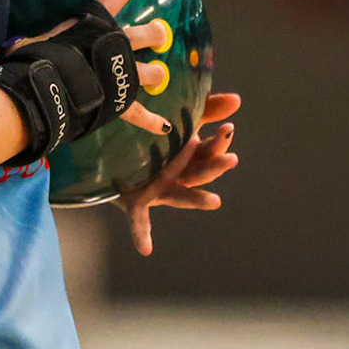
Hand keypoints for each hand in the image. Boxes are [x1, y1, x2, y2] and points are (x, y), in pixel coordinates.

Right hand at [12, 0, 171, 136]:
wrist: (47, 90)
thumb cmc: (36, 59)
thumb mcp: (35, 43)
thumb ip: (37, 44)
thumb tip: (16, 50)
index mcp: (94, 22)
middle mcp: (115, 44)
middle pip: (148, 34)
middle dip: (155, 35)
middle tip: (160, 36)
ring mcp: (122, 73)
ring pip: (152, 72)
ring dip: (156, 74)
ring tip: (158, 77)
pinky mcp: (120, 101)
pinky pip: (140, 113)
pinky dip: (152, 121)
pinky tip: (164, 127)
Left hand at [116, 91, 240, 256]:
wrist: (111, 151)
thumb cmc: (154, 136)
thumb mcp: (180, 120)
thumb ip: (207, 109)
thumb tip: (237, 99)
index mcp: (189, 158)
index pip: (210, 151)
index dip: (220, 141)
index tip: (228, 128)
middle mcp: (178, 177)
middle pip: (201, 174)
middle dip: (215, 166)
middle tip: (231, 158)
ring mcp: (159, 191)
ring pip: (181, 196)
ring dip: (197, 199)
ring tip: (214, 201)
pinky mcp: (136, 202)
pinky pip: (139, 219)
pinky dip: (142, 234)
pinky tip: (145, 249)